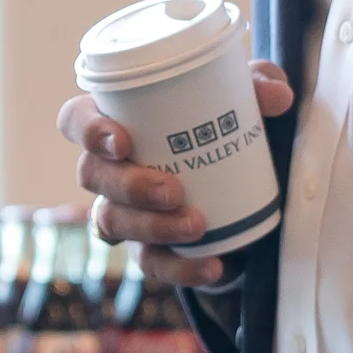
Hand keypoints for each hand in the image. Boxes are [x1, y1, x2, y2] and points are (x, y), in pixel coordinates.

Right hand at [56, 61, 294, 287]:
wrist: (249, 187)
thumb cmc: (227, 126)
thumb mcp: (246, 101)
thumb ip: (261, 85)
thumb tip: (277, 95)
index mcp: (118, 121)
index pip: (75, 120)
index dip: (87, 131)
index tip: (123, 142)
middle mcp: (110, 168)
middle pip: (90, 176)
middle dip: (128, 186)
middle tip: (173, 190)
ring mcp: (124, 212)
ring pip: (112, 224)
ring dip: (152, 226)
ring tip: (197, 225)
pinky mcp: (150, 248)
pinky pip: (151, 263)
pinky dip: (182, 268)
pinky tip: (214, 265)